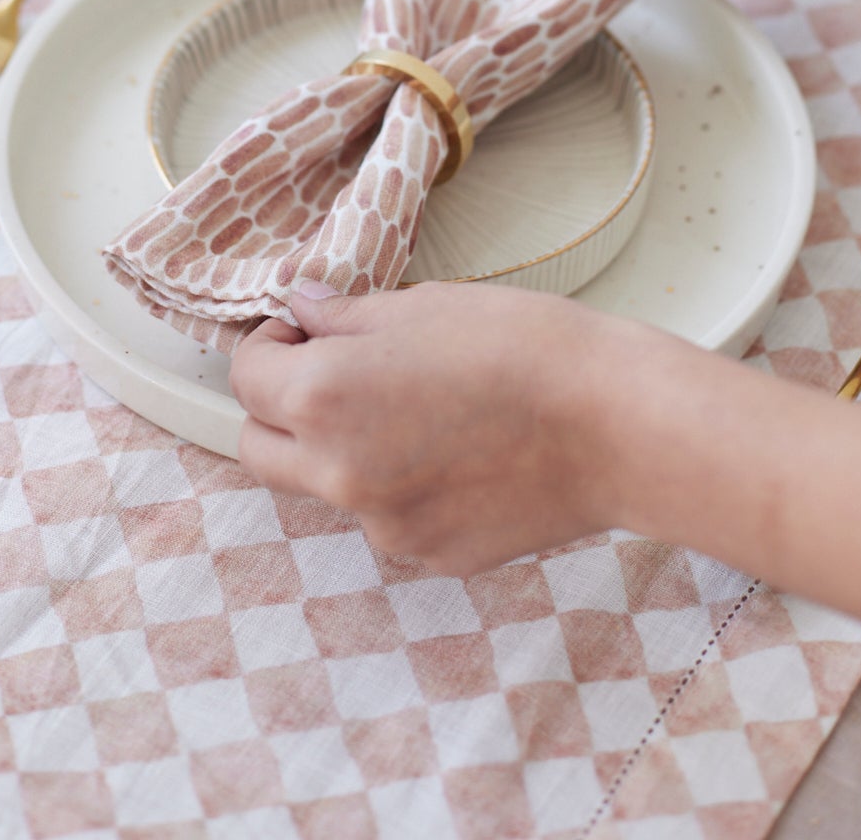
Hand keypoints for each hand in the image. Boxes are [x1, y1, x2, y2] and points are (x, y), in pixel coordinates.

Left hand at [230, 280, 624, 574]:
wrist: (614, 425)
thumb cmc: (522, 349)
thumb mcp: (421, 306)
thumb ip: (345, 318)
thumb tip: (302, 313)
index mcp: (324, 401)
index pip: (246, 378)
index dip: (270, 345)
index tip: (301, 331)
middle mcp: (339, 475)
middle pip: (259, 448)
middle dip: (278, 407)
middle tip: (329, 369)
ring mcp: (385, 526)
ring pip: (325, 487)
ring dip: (340, 449)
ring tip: (415, 407)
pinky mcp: (431, 555)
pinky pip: (387, 517)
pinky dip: (400, 485)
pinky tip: (457, 449)